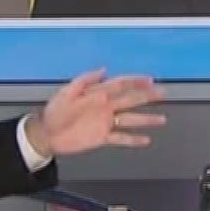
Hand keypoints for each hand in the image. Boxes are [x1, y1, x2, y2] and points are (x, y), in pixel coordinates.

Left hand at [27, 69, 166, 158]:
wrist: (46, 134)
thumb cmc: (54, 112)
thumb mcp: (67, 92)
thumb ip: (85, 81)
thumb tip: (103, 70)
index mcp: (97, 94)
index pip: (120, 84)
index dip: (135, 81)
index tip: (149, 79)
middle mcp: (104, 107)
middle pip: (130, 100)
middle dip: (147, 96)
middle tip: (162, 94)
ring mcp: (105, 122)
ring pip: (130, 119)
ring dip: (146, 119)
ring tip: (161, 119)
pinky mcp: (102, 137)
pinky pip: (121, 137)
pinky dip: (133, 139)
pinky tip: (145, 140)